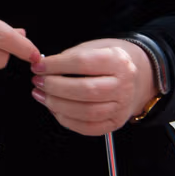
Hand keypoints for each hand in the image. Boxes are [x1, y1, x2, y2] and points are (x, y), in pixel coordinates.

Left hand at [32, 39, 156, 135]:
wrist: (137, 76)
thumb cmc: (107, 60)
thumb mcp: (92, 48)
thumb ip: (69, 57)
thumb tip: (42, 67)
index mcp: (117, 61)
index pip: (83, 63)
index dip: (56, 65)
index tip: (38, 66)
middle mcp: (123, 85)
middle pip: (86, 90)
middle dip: (55, 87)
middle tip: (37, 82)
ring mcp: (122, 107)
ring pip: (87, 112)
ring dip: (57, 105)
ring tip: (41, 95)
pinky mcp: (116, 123)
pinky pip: (89, 127)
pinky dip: (68, 120)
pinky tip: (55, 109)